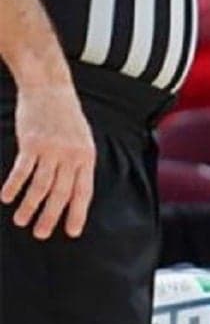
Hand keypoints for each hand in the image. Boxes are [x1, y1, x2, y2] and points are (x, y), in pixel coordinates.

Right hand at [4, 82, 94, 239]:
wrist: (50, 89)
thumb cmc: (66, 117)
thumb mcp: (82, 140)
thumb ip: (78, 164)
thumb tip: (73, 191)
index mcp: (87, 157)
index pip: (84, 192)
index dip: (77, 213)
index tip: (71, 232)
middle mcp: (71, 156)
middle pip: (61, 193)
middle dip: (51, 217)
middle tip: (41, 234)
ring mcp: (52, 149)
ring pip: (40, 186)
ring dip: (29, 206)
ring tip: (21, 221)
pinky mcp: (32, 143)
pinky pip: (22, 170)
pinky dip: (14, 185)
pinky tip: (6, 198)